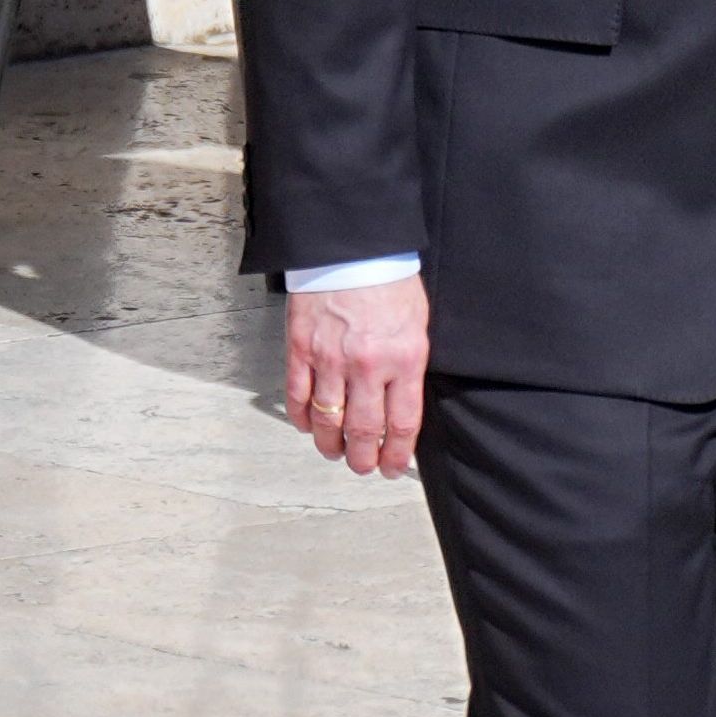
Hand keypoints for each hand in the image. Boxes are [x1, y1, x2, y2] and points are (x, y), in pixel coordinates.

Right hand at [286, 274, 429, 475]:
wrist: (352, 248)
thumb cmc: (390, 283)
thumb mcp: (417, 324)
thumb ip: (409, 366)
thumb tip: (402, 406)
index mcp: (404, 359)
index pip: (402, 423)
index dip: (397, 454)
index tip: (392, 468)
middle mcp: (368, 365)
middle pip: (364, 430)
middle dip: (363, 458)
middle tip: (363, 467)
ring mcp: (330, 360)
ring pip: (328, 420)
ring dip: (331, 445)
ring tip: (336, 453)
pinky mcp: (301, 350)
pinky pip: (298, 397)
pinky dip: (302, 418)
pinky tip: (308, 426)